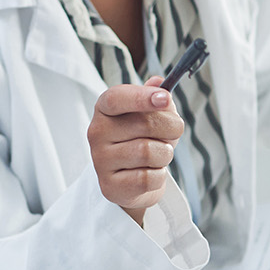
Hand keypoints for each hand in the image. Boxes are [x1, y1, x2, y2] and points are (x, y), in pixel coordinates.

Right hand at [87, 76, 185, 224]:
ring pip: (149, 152)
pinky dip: (159, 176)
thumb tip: (159, 82)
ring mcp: (100, 160)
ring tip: (159, 155)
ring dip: (165, 154)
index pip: (116, 98)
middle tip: (173, 133)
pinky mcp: (110, 186)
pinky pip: (148, 178)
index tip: (165, 99)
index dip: (142, 97)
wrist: (131, 181)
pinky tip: (150, 174)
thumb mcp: (151, 114)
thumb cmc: (142, 140)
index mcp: (104, 109)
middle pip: (145, 124)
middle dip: (171, 128)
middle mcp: (97, 132)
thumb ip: (156, 97)